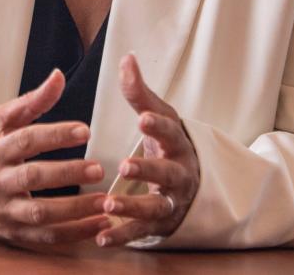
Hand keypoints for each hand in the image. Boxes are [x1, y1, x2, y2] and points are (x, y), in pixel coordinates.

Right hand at [0, 68, 109, 244]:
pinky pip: (45, 237)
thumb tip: (58, 76)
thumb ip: (31, 102)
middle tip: (98, 168)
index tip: (84, 130)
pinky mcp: (13, 233)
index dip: (54, 135)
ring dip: (75, 209)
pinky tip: (98, 225)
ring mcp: (4, 210)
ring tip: (105, 201)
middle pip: (33, 177)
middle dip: (67, 173)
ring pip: (40, 213)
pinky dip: (73, 234)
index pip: (25, 140)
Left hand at [96, 53, 199, 247]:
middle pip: (167, 173)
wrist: (191, 184)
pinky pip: (141, 232)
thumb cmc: (167, 144)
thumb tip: (127, 57)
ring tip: (109, 204)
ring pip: (156, 207)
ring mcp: (171, 201)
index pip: (170, 132)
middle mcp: (179, 174)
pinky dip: (123, 234)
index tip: (143, 119)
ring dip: (133, 207)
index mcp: (177, 144)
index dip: (158, 126)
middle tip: (124, 167)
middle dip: (148, 170)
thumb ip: (139, 92)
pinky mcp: (159, 224)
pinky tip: (102, 236)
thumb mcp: (158, 116)